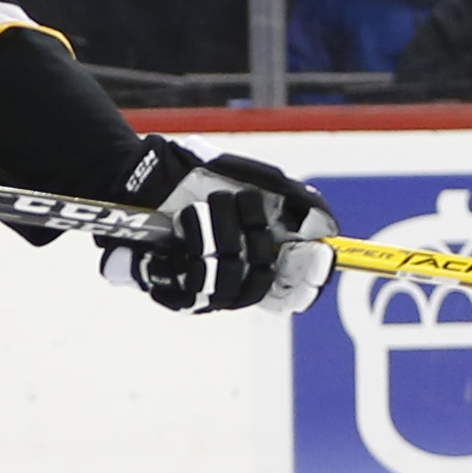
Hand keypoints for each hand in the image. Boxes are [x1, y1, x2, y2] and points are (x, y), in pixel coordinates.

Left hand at [97, 141, 333, 315]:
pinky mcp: (176, 295)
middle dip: (254, 236)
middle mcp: (239, 281)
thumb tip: (325, 228)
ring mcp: (208, 291)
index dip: (309, 276)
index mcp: (265, 258)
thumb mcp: (253, 177)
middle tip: (239, 201)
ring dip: (218, 232)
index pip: (296, 289)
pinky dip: (189, 244)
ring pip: (228, 281)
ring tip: (200, 207)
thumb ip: (295, 200)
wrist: (146, 178)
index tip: (314, 251)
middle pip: (264, 282)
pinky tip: (179, 225)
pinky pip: (192, 286)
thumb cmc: (200, 177)